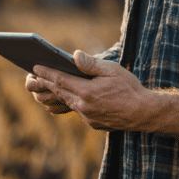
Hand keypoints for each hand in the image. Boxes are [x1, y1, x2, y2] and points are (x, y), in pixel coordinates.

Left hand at [33, 50, 150, 131]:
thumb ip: (91, 64)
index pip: (60, 80)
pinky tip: (69, 96)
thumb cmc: (129, 88)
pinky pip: (78, 110)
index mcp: (87, 92)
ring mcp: (87, 117)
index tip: (35, 66)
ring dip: (56, 93)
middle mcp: (84, 106)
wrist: (144, 113)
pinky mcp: (93, 123)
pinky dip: (71, 101)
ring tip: (47, 84)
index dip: (47, 72)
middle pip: (59, 92)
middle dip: (46, 83)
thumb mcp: (112, 70)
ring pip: (67, 102)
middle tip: (34, 75)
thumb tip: (74, 55)